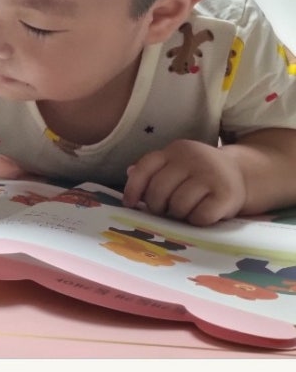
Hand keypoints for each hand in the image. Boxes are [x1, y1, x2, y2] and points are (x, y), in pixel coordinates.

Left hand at [123, 139, 245, 225]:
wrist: (242, 173)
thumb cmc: (199, 174)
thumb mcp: (175, 166)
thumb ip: (153, 171)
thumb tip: (129, 172)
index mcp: (175, 150)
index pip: (145, 167)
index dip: (133, 188)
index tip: (130, 204)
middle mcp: (193, 158)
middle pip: (159, 190)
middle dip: (157, 206)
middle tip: (165, 210)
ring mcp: (211, 174)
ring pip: (178, 205)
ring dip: (178, 214)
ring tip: (186, 210)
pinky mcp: (227, 193)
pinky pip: (200, 216)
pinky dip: (197, 220)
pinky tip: (202, 213)